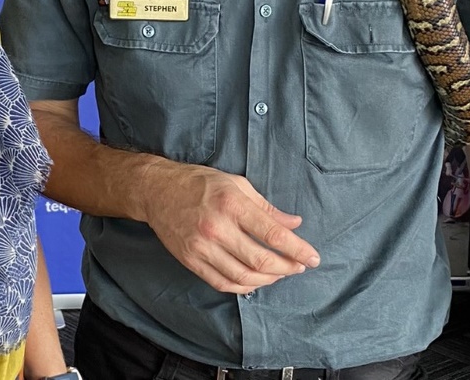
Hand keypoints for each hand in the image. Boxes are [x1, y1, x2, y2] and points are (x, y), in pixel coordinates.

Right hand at [139, 161, 319, 294]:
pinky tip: (256, 281)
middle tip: (300, 266)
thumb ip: (266, 208)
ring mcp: (202, 247)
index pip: (272, 234)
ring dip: (268, 279)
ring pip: (243, 276)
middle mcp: (217, 228)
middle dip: (287, 267)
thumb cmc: (199, 183)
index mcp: (231, 204)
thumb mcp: (236, 184)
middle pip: (260, 260)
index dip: (297, 249)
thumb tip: (294, 223)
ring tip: (281, 273)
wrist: (157, 190)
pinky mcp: (191, 261)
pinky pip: (223, 283)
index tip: (313, 257)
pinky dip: (244, 287)